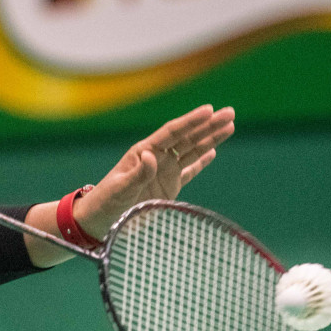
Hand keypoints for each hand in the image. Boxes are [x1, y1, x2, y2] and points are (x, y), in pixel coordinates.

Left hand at [74, 105, 235, 238]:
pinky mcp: (169, 187)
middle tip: (230, 113)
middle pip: (187, 138)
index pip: (172, 132)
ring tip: (229, 126)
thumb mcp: (120, 188)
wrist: (101, 220)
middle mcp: (156, 158)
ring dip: (211, 139)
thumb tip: (151, 155)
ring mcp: (164, 172)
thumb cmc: (106, 202)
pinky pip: (190, 171)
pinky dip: (202, 162)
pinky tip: (213, 152)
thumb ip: (138, 173)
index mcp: (143, 152)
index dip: (191, 121)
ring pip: (192, 151)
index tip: (209, 110)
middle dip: (209, 125)